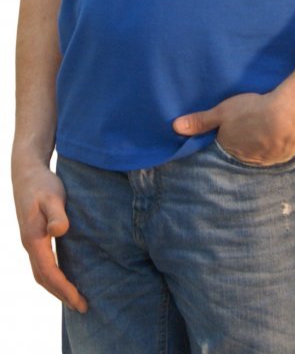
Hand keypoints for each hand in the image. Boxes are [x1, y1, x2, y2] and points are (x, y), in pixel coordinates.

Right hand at [12, 162, 87, 312]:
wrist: (27, 173)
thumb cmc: (42, 184)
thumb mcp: (52, 196)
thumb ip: (57, 214)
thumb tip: (60, 231)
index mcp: (33, 239)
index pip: (49, 273)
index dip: (64, 289)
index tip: (80, 300)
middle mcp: (30, 244)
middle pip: (44, 279)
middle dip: (62, 294)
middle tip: (82, 307)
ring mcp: (31, 241)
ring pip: (42, 273)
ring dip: (57, 288)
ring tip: (75, 298)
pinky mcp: (36, 236)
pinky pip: (43, 263)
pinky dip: (54, 276)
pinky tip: (66, 275)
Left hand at [172, 90, 294, 165]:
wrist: (288, 115)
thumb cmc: (252, 111)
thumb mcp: (222, 112)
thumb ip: (200, 121)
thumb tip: (175, 127)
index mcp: (231, 149)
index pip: (223, 149)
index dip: (224, 140)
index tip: (227, 133)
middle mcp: (248, 159)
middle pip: (242, 153)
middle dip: (242, 144)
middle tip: (246, 131)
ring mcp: (268, 160)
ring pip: (260, 153)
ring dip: (260, 145)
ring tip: (262, 132)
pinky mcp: (285, 155)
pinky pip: (277, 152)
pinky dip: (276, 145)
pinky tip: (278, 134)